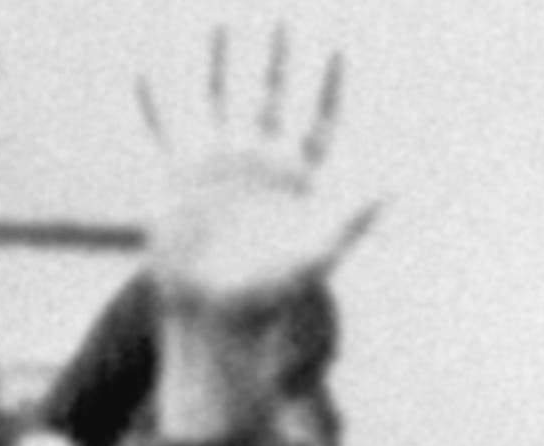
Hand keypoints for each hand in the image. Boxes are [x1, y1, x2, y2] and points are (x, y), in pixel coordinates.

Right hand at [140, 24, 377, 442]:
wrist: (217, 317)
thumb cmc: (272, 295)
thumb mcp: (318, 252)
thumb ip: (353, 216)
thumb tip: (395, 183)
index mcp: (298, 179)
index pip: (319, 120)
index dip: (330, 86)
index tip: (341, 46)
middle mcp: (260, 164)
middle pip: (271, 97)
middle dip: (279, 59)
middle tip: (286, 15)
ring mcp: (219, 165)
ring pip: (219, 98)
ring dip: (221, 61)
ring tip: (222, 20)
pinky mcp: (180, 175)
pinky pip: (167, 125)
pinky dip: (156, 97)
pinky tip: (148, 66)